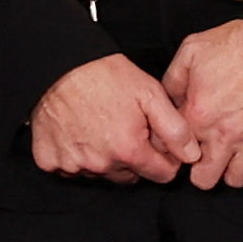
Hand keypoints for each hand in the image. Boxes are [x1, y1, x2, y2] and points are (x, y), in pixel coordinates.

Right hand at [29, 56, 194, 184]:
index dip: (164, 157)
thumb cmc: (105, 75)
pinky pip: (70, 169)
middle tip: (125, 127)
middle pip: (130, 176)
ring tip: (100, 126)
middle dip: (133, 157)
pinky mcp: (49, 160)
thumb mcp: (151, 94)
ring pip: (101, 173)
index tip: (155, 139)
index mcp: (128, 151)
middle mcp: (100, 164)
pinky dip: (75, 155)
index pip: (161, 175)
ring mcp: (72, 165)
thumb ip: (175, 129)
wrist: (59, 64)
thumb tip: (193, 156)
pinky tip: (78, 132)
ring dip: (105, 157)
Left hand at [161, 17, 242, 189]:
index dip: (180, 152)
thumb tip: (168, 102)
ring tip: (234, 155)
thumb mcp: (193, 49)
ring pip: (237, 181)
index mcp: (199, 114)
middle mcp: (225, 133)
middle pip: (205, 179)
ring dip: (233, 171)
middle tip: (209, 156)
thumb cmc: (242, 42)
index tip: (188, 145)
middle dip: (203, 171)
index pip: (178, 155)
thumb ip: (173, 80)